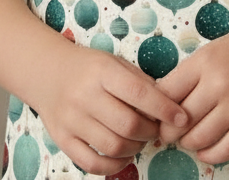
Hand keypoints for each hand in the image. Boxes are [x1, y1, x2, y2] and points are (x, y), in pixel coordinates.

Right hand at [32, 45, 188, 175]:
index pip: (139, 93)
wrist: (46, 72)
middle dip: (150, 131)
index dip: (164, 108)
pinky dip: (114, 165)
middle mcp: (85, 96)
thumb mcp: (115, 63)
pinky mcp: (62, 139)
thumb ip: (140, 82)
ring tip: (139, 139)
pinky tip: (123, 155)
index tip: (182, 117)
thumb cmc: (88, 68)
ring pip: (113, 146)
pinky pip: (92, 163)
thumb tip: (168, 105)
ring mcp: (71, 120)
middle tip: (155, 128)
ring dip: (135, 148)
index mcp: (102, 72)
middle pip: (128, 125)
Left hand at [155, 26, 228, 164]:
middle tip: (169, 133)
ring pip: (199, 138)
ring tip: (188, 140)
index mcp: (204, 61)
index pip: (165, 94)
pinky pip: (226, 148)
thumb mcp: (214, 50)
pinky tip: (205, 151)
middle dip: (168, 133)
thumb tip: (164, 103)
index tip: (156, 116)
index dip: (156, 110)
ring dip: (188, 145)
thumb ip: (191, 73)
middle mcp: (219, 83)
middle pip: (178, 121)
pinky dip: (210, 155)